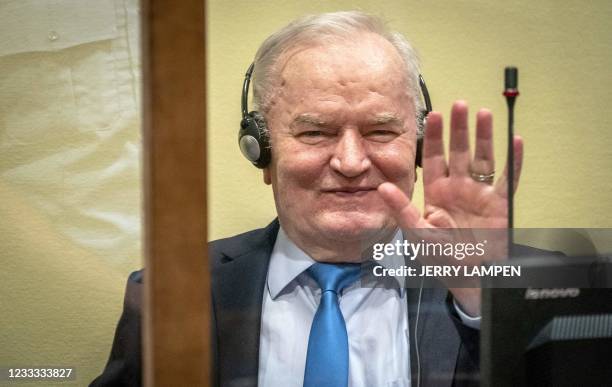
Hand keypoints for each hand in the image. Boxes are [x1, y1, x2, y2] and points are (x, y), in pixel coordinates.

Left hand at [378, 101, 523, 315]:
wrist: (470, 277)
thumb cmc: (441, 258)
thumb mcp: (417, 235)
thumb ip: (402, 211)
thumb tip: (382, 188)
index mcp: (436, 193)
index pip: (434, 159)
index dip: (434, 137)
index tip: (434, 115)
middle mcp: (458, 189)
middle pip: (458, 152)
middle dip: (458, 129)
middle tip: (459, 104)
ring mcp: (480, 195)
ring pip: (483, 159)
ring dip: (484, 137)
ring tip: (484, 113)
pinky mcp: (501, 205)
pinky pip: (509, 179)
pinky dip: (513, 161)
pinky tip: (515, 141)